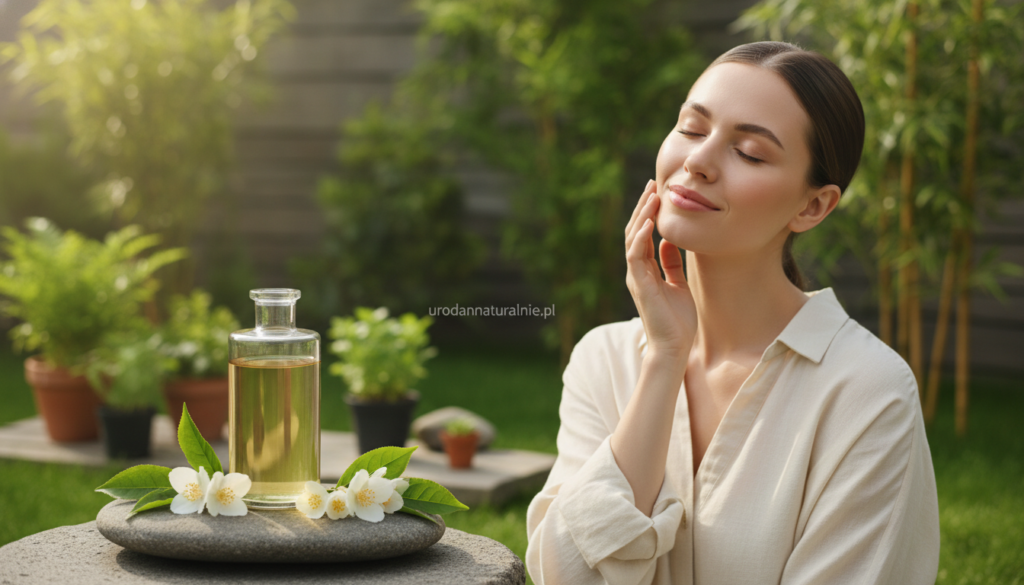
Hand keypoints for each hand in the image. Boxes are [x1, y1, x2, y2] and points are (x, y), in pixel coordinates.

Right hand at [624, 180, 697, 357]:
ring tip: (651, 196)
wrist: (674, 347)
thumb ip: (670, 264)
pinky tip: (650, 222)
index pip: (643, 235)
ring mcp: (636, 277)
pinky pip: (635, 255)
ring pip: (633, 239)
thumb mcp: (678, 285)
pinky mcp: (639, 284)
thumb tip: (668, 243)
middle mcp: (637, 271)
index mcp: (645, 270)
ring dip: (642, 216)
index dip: (649, 214)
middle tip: (652, 185)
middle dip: (643, 207)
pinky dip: (641, 237)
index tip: (658, 193)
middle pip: (635, 231)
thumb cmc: (678, 321)